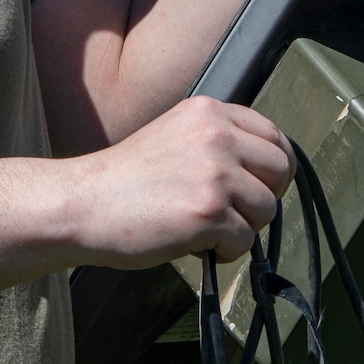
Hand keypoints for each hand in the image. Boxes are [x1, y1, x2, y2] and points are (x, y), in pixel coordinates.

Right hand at [77, 97, 295, 265]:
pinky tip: (194, 243)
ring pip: (267, 209)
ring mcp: (215, 174)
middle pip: (281, 170)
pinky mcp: (209, 212)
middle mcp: (217, 136)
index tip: (260, 185)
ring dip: (243, 227)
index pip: (273, 136)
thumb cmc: (123, 179)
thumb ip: (216, 142)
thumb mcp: (175, 135)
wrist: (81, 204)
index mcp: (209, 112)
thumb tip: (262, 172)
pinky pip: (244, 241)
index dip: (272, 167)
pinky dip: (224, 251)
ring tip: (206, 228)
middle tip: (236, 212)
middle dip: (264, 197)